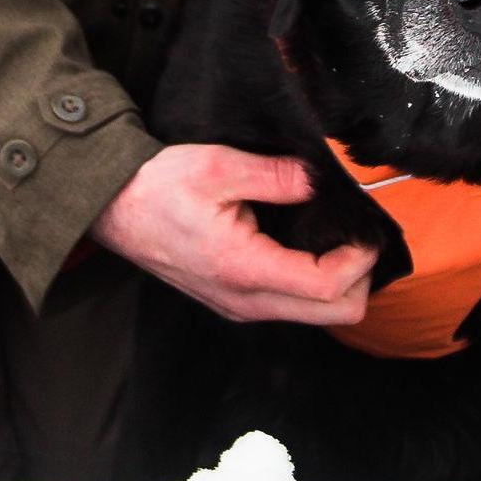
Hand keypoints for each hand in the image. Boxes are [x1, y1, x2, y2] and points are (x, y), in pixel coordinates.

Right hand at [92, 140, 377, 325]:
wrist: (114, 208)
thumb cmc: (159, 187)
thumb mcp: (219, 166)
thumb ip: (277, 176)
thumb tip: (320, 180)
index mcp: (244, 268)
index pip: (327, 287)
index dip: (360, 260)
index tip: (366, 227)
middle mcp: (245, 301)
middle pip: (333, 314)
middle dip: (359, 278)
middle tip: (360, 234)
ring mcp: (239, 307)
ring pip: (315, 314)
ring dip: (339, 282)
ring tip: (339, 235)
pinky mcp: (235, 302)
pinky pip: (293, 306)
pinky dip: (315, 283)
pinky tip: (311, 245)